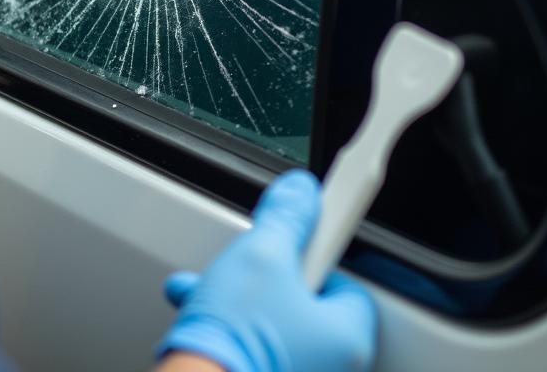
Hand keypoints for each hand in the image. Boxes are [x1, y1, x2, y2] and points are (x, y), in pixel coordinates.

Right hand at [157, 170, 376, 371]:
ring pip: (272, 324)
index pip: (347, 281)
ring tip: (209, 289)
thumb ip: (286, 217)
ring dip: (239, 301)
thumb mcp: (261, 254)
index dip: (316, 255)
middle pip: (304, 301)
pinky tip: (199, 312)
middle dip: (266, 279)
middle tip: (247, 269)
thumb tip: (300, 193)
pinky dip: (228, 328)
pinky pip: (251, 346)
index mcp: (345, 339)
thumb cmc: (237, 342)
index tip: (303, 234)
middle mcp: (328, 368)